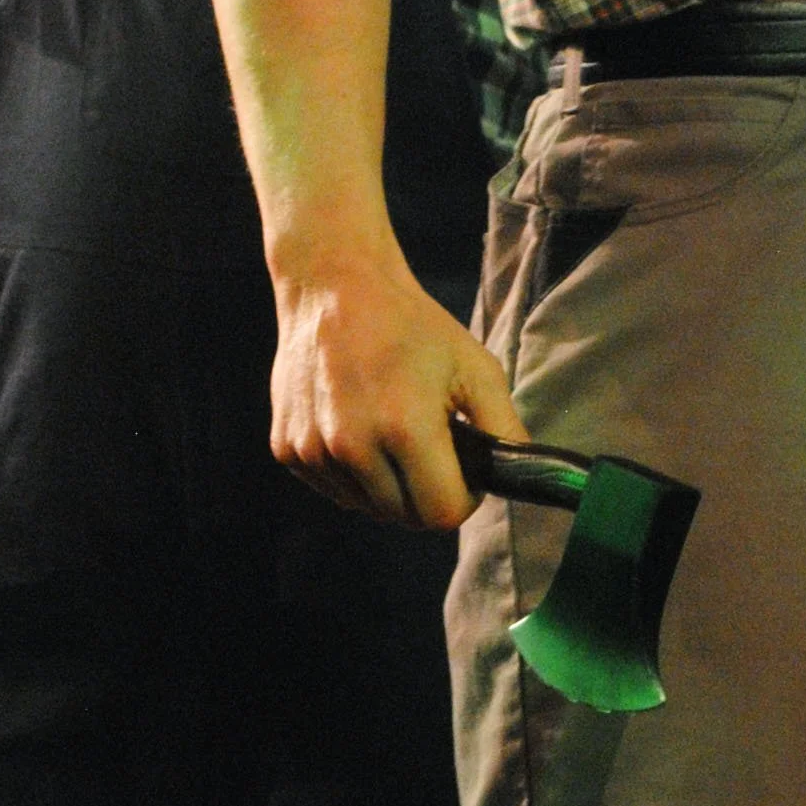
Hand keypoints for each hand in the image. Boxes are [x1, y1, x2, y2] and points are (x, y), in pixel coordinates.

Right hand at [268, 246, 530, 524]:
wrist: (335, 288)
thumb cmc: (413, 326)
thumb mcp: (475, 367)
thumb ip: (504, 429)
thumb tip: (518, 478)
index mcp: (404, 428)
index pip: (442, 514)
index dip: (463, 499)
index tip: (464, 470)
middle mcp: (352, 447)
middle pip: (406, 517)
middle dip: (428, 494)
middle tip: (433, 450)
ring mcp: (313, 451)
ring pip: (368, 508)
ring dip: (389, 487)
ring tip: (393, 432)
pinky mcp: (286, 449)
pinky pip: (335, 491)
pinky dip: (354, 476)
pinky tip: (360, 429)